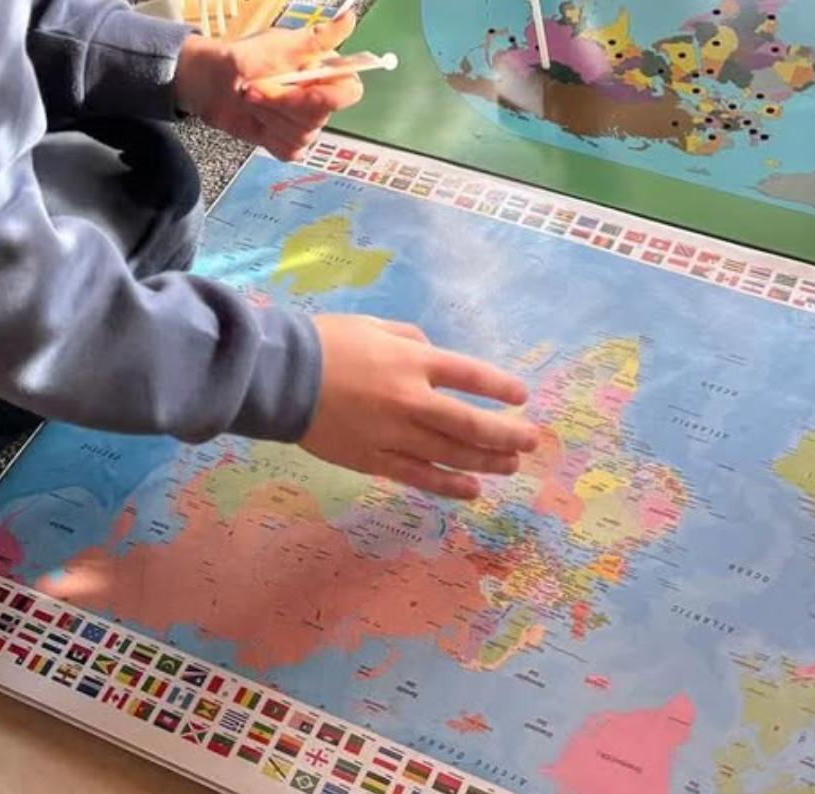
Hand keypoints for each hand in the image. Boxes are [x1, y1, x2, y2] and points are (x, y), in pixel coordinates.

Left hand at [173, 15, 363, 162]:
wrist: (210, 82)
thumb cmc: (243, 57)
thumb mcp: (279, 44)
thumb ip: (317, 38)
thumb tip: (349, 18)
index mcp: (324, 70)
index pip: (349, 91)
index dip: (328, 95)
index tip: (300, 85)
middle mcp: (319, 97)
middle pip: (319, 115)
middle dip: (281, 101)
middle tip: (255, 86)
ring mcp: (305, 123)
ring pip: (302, 134)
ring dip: (269, 115)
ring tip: (251, 97)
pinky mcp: (289, 141)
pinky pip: (289, 149)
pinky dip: (268, 135)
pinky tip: (257, 118)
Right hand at [300, 315, 537, 500]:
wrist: (283, 378)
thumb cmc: (328, 342)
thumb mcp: (374, 325)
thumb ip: (410, 339)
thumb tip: (434, 354)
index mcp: (411, 361)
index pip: (469, 375)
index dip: (500, 387)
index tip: (522, 398)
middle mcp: (410, 400)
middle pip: (469, 423)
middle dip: (506, 434)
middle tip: (531, 441)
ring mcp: (393, 434)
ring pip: (451, 455)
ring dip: (486, 461)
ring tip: (510, 466)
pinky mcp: (375, 460)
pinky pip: (420, 477)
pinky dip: (449, 485)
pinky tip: (472, 490)